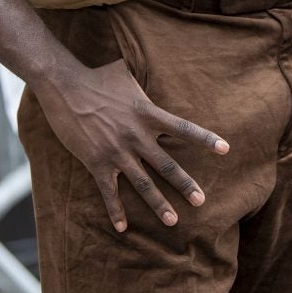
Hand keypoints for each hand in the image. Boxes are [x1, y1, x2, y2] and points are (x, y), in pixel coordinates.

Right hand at [36, 58, 228, 232]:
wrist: (66, 87)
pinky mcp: (97, 162)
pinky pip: (109, 192)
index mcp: (147, 113)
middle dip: (185, 184)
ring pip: (143, 183)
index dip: (205, 139)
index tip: (225, 149)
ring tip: (173, 220)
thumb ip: (142, 80)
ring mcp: (117, 151)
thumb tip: (152, 64)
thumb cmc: (97, 77)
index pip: (183, 128)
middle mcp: (137, 135)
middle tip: (202, 200)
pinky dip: (116, 211)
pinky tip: (123, 228)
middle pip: (167, 164)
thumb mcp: (125, 72)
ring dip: (159, 204)